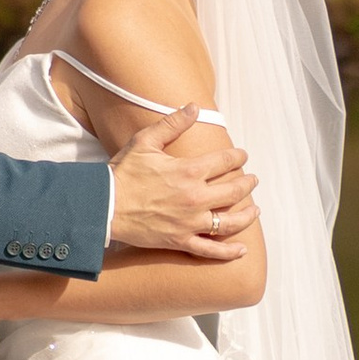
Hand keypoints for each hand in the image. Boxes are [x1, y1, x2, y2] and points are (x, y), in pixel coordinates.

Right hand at [107, 113, 255, 254]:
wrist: (103, 205)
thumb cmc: (123, 173)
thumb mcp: (146, 142)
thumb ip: (173, 124)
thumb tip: (194, 107)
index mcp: (188, 171)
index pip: (224, 162)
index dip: (238, 157)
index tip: (242, 155)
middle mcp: (195, 197)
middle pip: (234, 191)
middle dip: (247, 183)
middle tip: (253, 180)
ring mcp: (189, 222)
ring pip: (230, 222)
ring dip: (247, 215)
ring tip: (255, 209)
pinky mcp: (180, 241)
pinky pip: (211, 250)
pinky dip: (229, 252)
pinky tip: (242, 249)